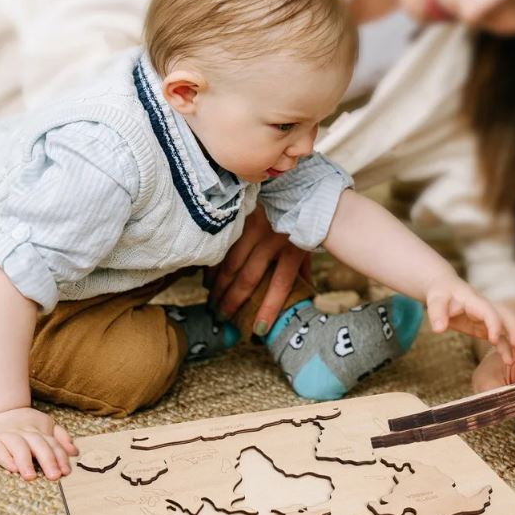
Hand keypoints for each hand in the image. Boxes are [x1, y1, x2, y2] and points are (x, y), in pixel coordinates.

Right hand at [0, 407, 77, 480]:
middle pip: (39, 445)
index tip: (66, 472)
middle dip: (48, 461)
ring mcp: (9, 436)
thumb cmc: (26, 423)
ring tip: (31, 477)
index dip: (61, 458)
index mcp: (41, 430)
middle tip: (54, 476)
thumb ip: (60, 438)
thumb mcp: (46, 426)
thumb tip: (74, 452)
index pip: (53, 444)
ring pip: (19, 448)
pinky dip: (6, 459)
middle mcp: (27, 432)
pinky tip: (12, 469)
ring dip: (26, 462)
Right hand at [205, 204, 310, 333]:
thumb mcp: (306, 246)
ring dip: (219, 285)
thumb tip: (305, 299)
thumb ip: (304, 272)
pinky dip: (213, 264)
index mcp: (292, 248)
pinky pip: (222, 245)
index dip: (269, 308)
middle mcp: (272, 238)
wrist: (293, 185)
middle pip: (249, 276)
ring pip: (230, 262)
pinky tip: (208, 279)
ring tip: (212, 301)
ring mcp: (254, 226)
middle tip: (222, 316)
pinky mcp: (240, 217)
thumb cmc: (301, 221)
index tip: (259, 329)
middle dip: (233, 300)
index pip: (281, 284)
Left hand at [425, 273, 514, 363]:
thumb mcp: (435, 301)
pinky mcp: (485, 327)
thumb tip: (438, 329)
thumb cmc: (440, 293)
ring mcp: (487, 318)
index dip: (493, 324)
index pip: (489, 311)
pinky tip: (509, 360)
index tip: (494, 339)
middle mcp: (486, 308)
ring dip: (514, 341)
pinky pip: (499, 337)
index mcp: (475, 300)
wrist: (444, 289)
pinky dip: (505, 347)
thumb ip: (437, 313)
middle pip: (507, 316)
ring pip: (506, 328)